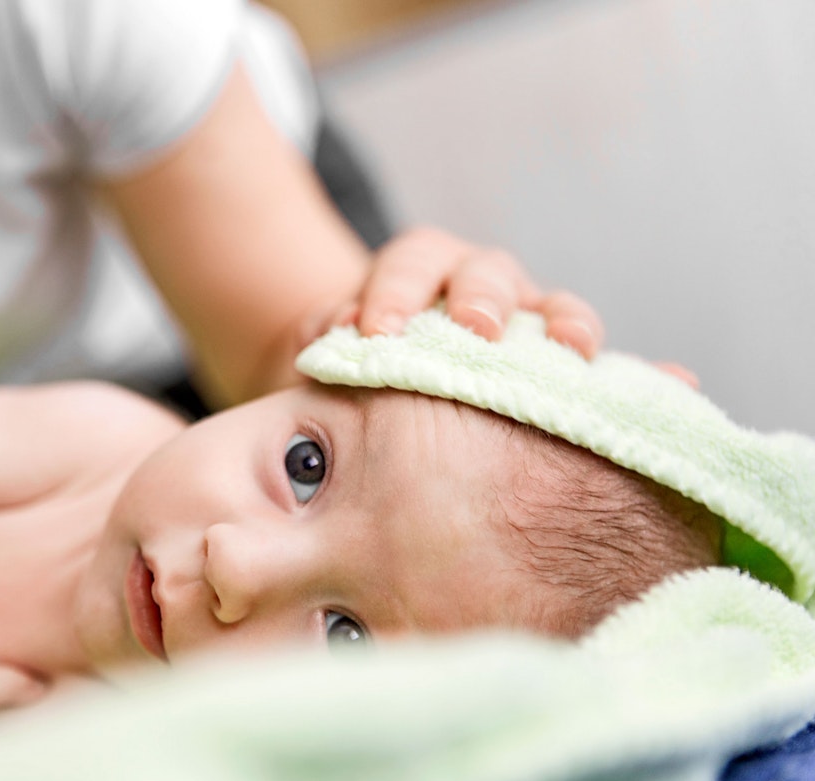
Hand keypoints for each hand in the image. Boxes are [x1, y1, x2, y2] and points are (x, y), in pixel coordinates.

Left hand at [326, 227, 603, 357]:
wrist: (389, 377)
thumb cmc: (359, 357)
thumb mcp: (334, 342)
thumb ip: (329, 330)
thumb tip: (335, 326)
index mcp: (416, 267)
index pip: (409, 264)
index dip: (395, 293)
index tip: (376, 331)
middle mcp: (472, 277)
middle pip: (480, 271)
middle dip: (477, 298)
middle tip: (472, 329)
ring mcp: (519, 307)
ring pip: (541, 298)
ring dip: (552, 318)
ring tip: (560, 346)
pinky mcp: (551, 341)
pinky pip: (578, 333)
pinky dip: (585, 339)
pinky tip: (588, 360)